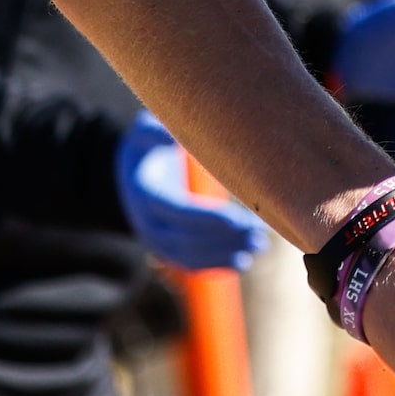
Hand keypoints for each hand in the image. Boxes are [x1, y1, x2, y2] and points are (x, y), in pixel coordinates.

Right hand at [112, 112, 268, 271]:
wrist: (133, 171)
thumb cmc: (149, 145)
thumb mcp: (145, 132)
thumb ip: (155, 131)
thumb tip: (171, 136)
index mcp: (145, 195)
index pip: (179, 212)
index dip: (210, 219)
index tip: (242, 220)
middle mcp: (147, 224)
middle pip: (188, 239)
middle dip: (225, 239)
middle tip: (261, 236)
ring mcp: (155, 240)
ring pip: (190, 256)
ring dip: (224, 255)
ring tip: (259, 247)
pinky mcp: (166, 248)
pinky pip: (189, 262)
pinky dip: (214, 264)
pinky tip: (242, 262)